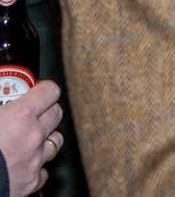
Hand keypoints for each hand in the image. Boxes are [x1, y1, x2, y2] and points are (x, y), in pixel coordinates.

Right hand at [0, 80, 63, 196]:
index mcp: (21, 116)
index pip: (50, 91)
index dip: (42, 90)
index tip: (36, 90)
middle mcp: (33, 136)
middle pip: (56, 114)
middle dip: (45, 111)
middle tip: (30, 113)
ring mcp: (35, 160)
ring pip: (55, 141)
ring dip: (44, 138)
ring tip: (26, 139)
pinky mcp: (32, 182)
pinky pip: (42, 169)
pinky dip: (35, 166)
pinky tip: (21, 163)